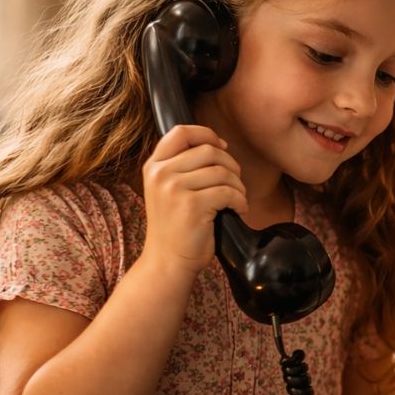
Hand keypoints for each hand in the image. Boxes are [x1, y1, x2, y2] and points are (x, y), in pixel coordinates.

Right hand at [140, 124, 246, 277]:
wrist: (167, 262)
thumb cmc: (176, 227)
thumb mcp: (168, 190)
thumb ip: (183, 167)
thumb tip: (217, 145)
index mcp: (154, 166)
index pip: (181, 132)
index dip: (207, 134)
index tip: (222, 147)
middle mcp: (161, 174)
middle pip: (209, 151)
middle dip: (231, 166)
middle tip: (235, 184)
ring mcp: (174, 188)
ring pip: (222, 172)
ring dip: (238, 186)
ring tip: (237, 200)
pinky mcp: (192, 205)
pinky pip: (229, 192)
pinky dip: (240, 201)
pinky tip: (238, 210)